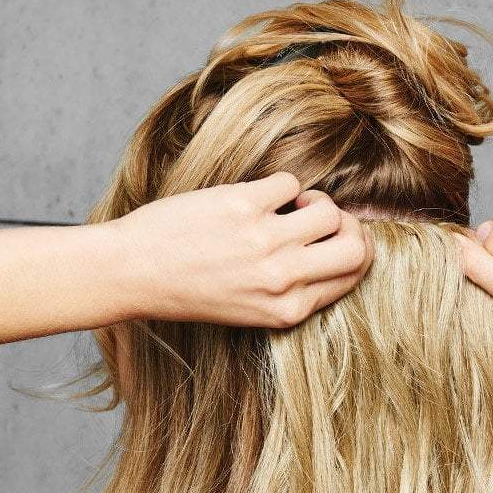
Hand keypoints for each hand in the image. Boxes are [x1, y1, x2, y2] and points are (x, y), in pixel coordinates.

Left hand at [112, 172, 374, 327]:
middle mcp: (283, 279)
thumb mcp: (253, 309)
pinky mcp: (242, 207)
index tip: (334, 238)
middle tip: (321, 221)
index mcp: (290, 310)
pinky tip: (256, 197)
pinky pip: (289, 182)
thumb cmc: (191, 291)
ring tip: (287, 206)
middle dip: (350, 226)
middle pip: (357, 246)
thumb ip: (295, 288)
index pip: (353, 274)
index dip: (353, 249)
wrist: (135, 273)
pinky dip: (280, 185)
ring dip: (314, 200)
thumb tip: (333, 247)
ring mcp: (265, 242)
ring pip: (329, 209)